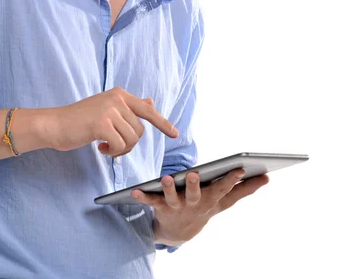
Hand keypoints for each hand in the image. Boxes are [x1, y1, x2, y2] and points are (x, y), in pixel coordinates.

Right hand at [46, 87, 178, 155]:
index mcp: (119, 94)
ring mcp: (109, 109)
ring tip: (105, 146)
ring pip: (132, 139)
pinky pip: (120, 145)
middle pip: (140, 130)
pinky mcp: (102, 123)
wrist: (55, 124)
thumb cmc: (80, 120)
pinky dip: (113, 152)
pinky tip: (100, 148)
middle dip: (129, 144)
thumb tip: (150, 102)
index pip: (147, 109)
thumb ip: (129, 107)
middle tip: (112, 146)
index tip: (175, 134)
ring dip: (120, 149)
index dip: (162, 122)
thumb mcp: (106, 109)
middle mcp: (117, 98)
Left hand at [131, 169, 269, 246]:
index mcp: (210, 199)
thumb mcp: (224, 201)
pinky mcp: (159, 207)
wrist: (179, 233)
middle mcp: (194, 203)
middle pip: (195, 194)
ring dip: (168, 189)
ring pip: (172, 197)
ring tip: (164, 178)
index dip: (231, 179)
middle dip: (195, 185)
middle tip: (194, 173)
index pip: (223, 188)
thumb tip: (267, 178)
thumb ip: (244, 189)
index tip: (240, 167)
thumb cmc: (205, 207)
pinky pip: (150, 201)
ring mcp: (176, 206)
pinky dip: (142, 197)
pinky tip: (134, 191)